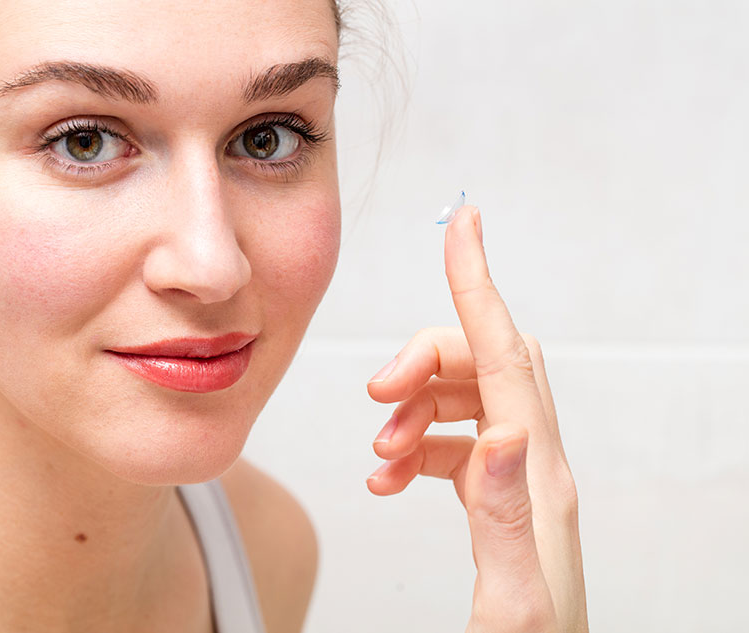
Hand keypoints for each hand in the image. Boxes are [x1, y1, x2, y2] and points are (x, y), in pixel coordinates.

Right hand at [365, 206, 587, 632]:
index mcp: (538, 478)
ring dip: (414, 411)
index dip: (478, 285)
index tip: (464, 223)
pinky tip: (389, 474)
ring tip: (379, 454)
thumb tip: (504, 432)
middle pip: (482, 367)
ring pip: (465, 402)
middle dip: (422, 362)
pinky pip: (456, 443)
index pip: (505, 356)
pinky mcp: (499, 501)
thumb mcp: (513, 598)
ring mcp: (519, 483)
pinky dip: (417, 445)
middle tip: (374, 393)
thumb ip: (504, 515)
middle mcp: (535, 468)